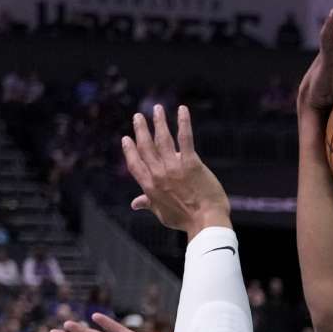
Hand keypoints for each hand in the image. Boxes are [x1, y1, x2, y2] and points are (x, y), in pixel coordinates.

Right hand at [121, 104, 229, 239]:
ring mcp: (174, 167)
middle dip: (141, 130)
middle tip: (138, 116)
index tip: (126, 138)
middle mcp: (159, 174)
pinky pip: (185, 138)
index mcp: (149, 186)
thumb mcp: (162, 213)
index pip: (135, 164)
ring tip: (156, 108)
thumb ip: (148, 204)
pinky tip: (182, 110)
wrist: (206, 222)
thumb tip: (135, 203)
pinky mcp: (192, 163)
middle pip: (146, 147)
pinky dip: (183, 122)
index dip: (130, 150)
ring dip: (158, 122)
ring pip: (163, 139)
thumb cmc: (185, 220)